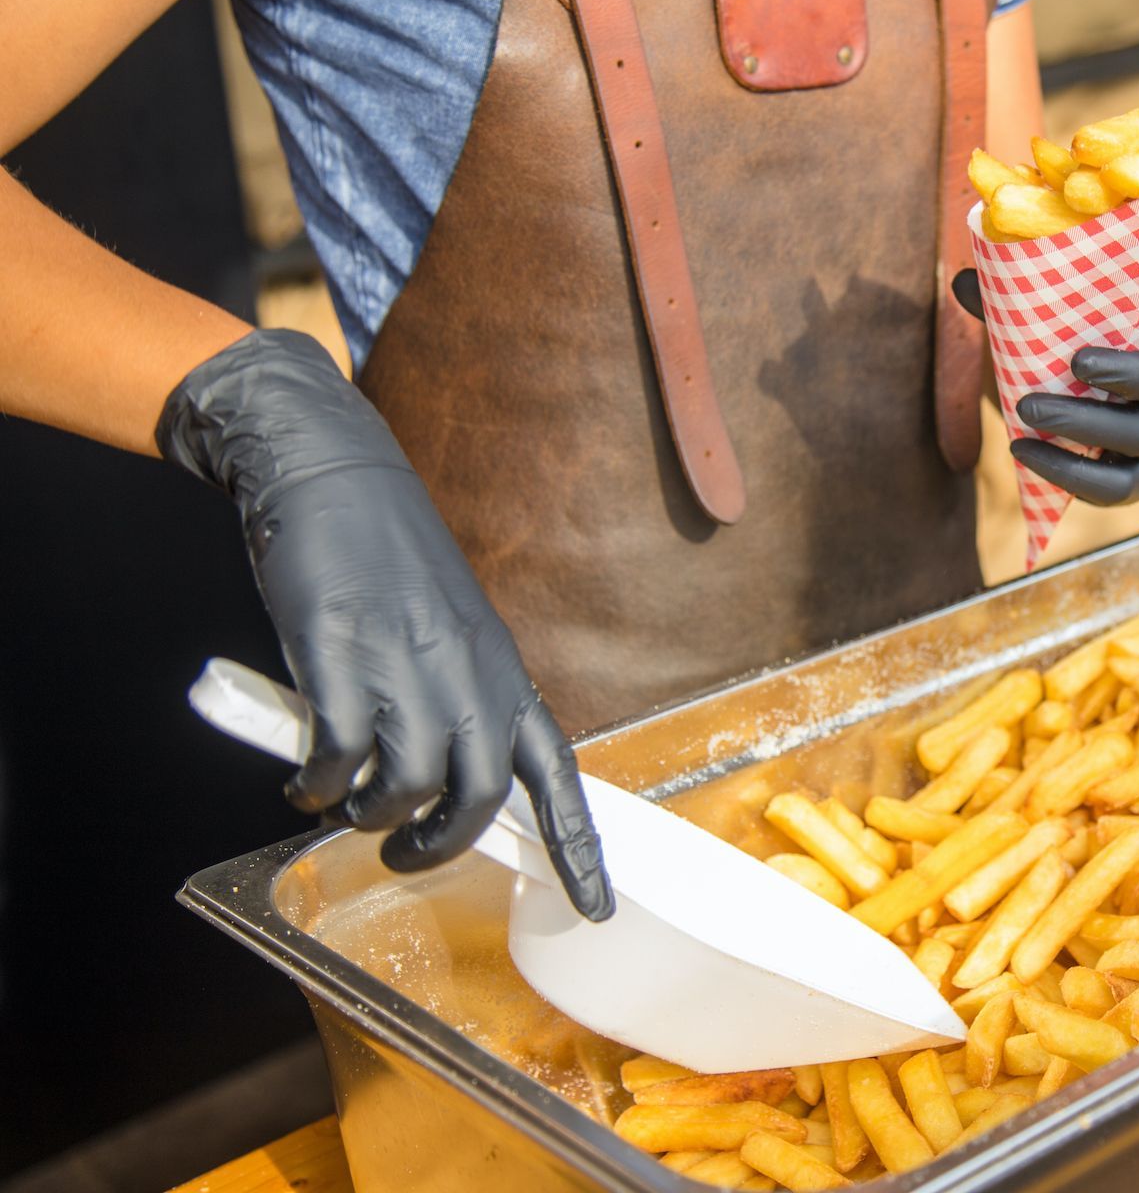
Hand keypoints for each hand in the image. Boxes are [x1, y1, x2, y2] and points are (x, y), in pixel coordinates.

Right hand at [157, 330, 611, 920]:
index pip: (557, 771)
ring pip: (406, 787)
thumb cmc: (389, 560)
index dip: (579, 846)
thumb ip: (459, 696)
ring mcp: (405, 664)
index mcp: (502, 671)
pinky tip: (300, 780)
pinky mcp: (340, 656)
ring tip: (339, 805)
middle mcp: (466, 673)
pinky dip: (315, 786)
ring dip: (366, 818)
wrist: (333, 473)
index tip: (596, 907)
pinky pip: (337, 757)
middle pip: (479, 796)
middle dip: (439, 847)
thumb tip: (446, 777)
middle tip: (402, 854)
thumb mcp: (451, 630)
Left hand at [953, 271, 1138, 504]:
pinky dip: (1069, 473)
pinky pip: (1117, 489)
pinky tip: (1023, 450)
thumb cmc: (1053, 353)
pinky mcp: (1136, 476)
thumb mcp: (1036, 323)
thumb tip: (963, 280)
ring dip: (1086, 424)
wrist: (1044, 413)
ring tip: (1028, 410)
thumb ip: (1010, 301)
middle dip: (1131, 373)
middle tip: (1076, 363)